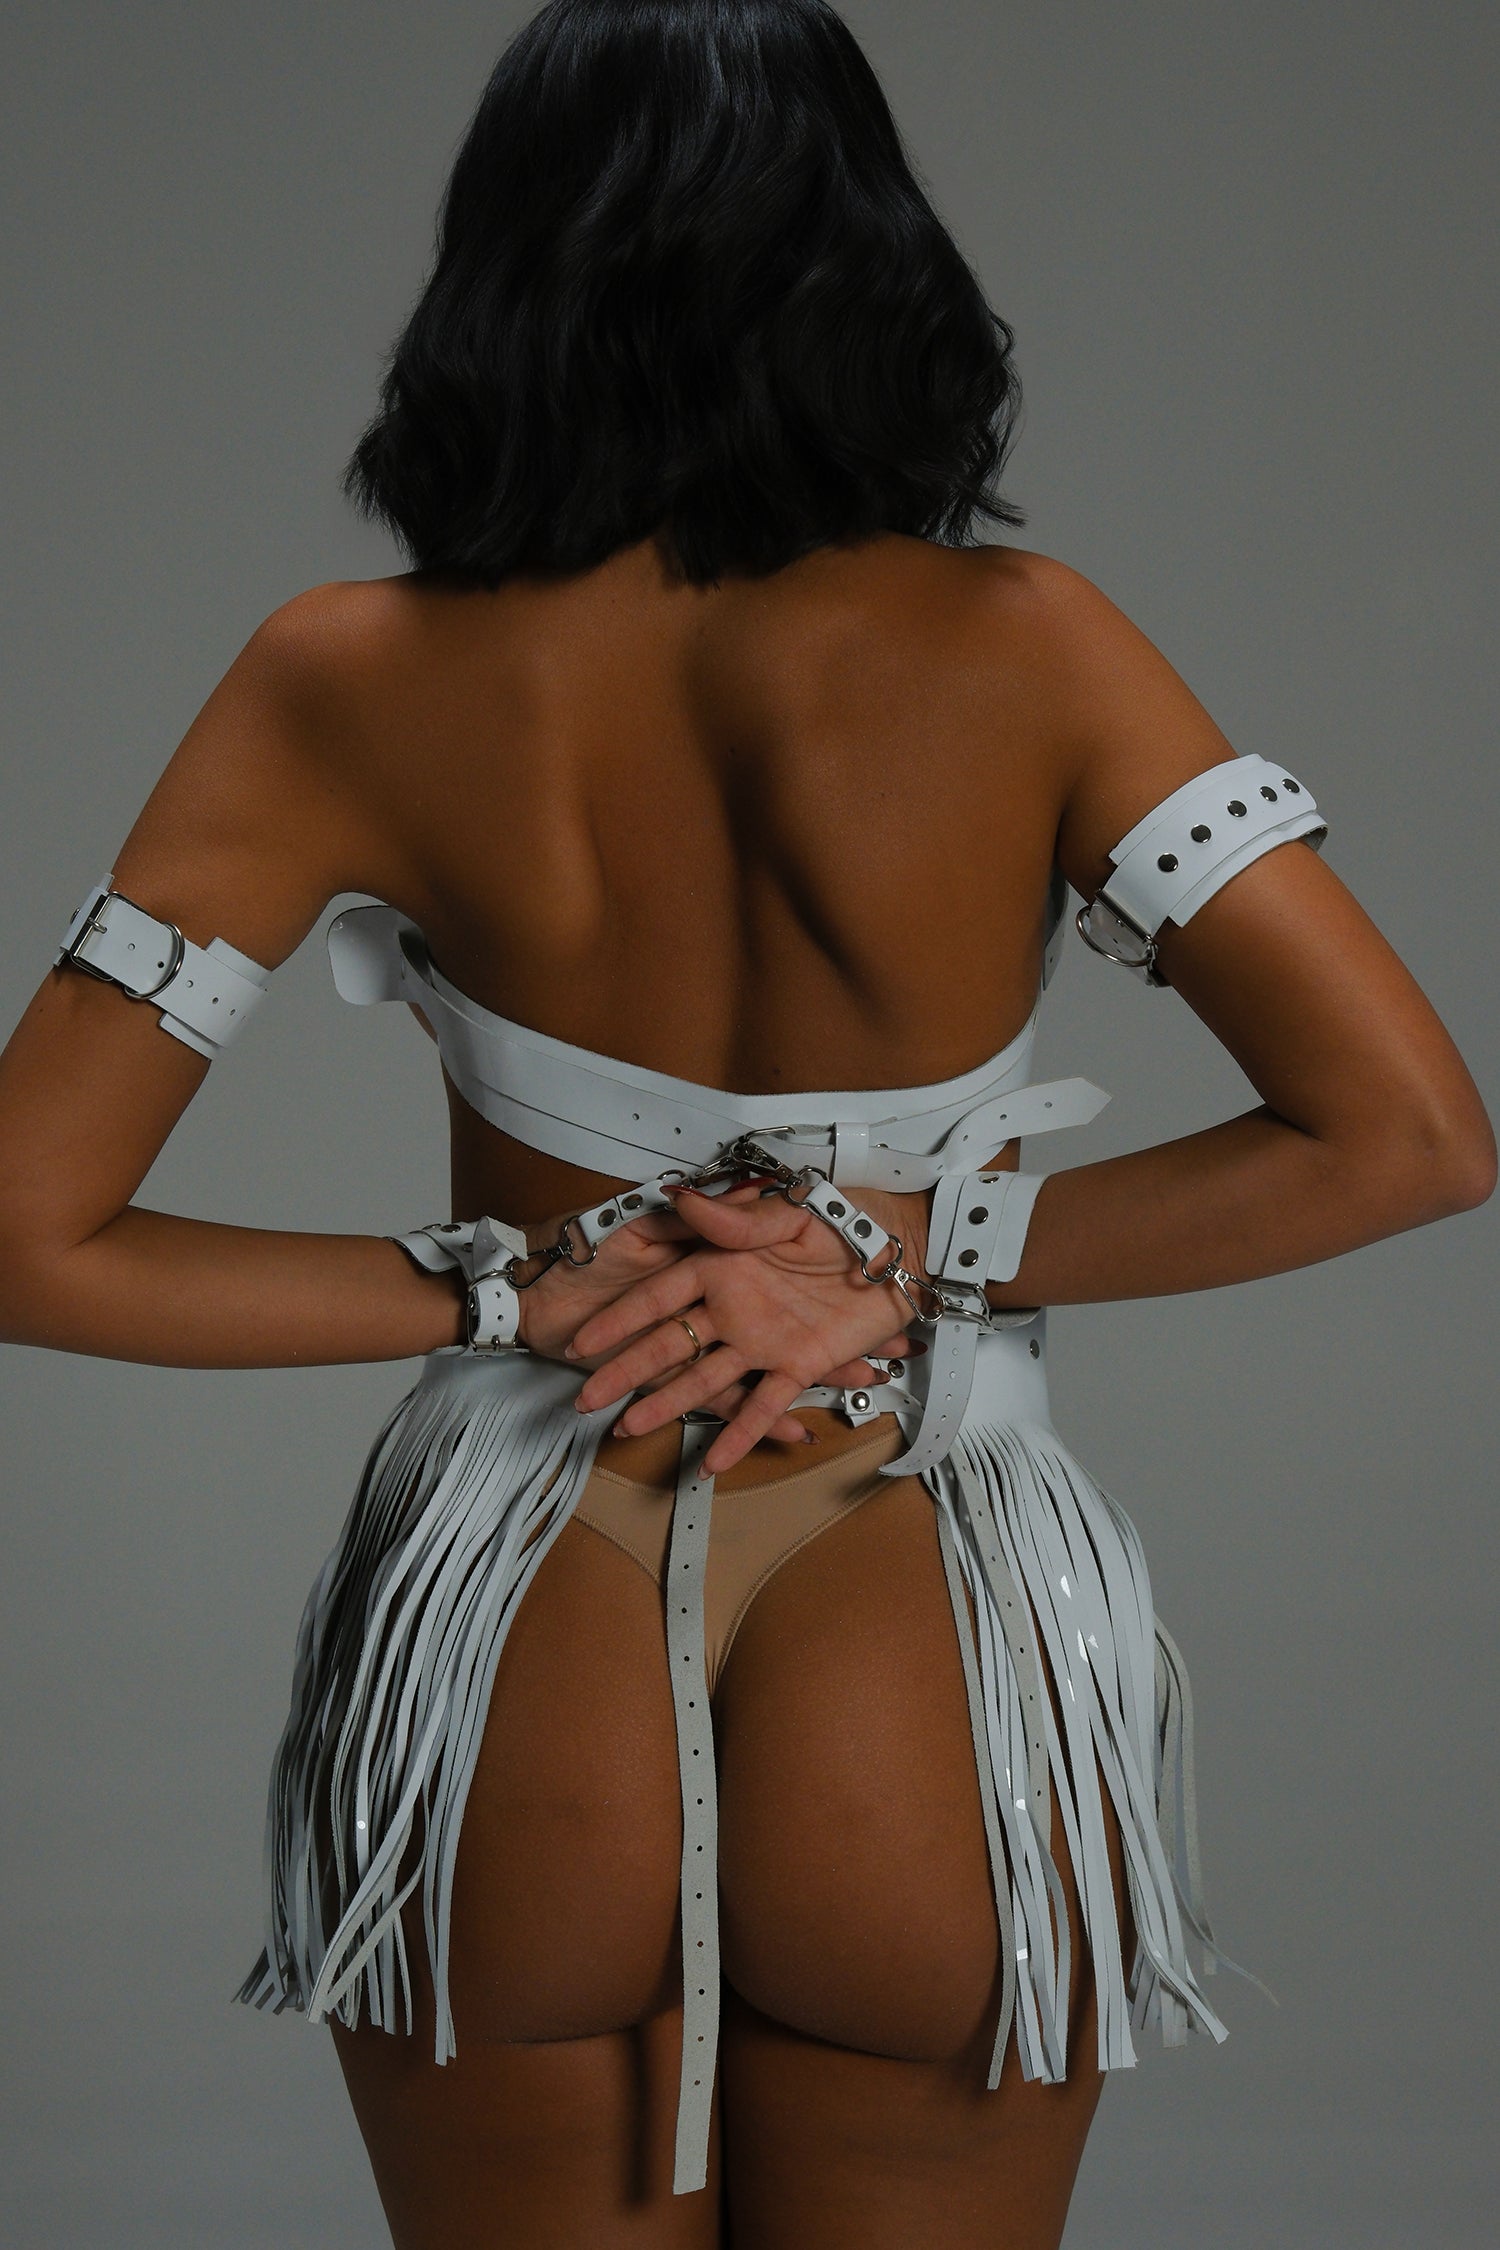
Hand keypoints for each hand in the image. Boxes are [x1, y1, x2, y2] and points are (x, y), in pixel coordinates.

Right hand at [568, 1183, 919, 1472]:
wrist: (904, 1247)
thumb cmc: (846, 1220)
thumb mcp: (788, 1214)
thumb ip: (736, 1218)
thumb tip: (683, 1198)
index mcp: (724, 1266)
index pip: (658, 1297)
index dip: (620, 1321)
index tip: (581, 1339)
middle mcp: (734, 1307)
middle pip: (669, 1345)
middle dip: (625, 1372)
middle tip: (586, 1398)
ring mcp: (762, 1340)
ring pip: (704, 1380)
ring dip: (667, 1406)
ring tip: (628, 1430)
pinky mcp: (796, 1364)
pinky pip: (762, 1404)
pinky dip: (740, 1433)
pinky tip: (711, 1461)